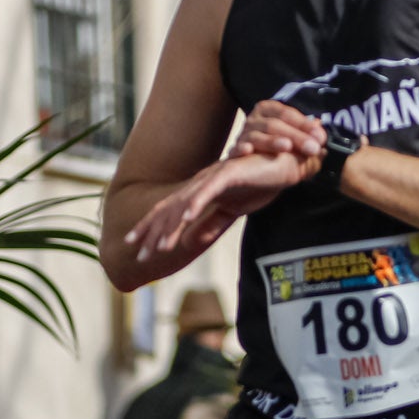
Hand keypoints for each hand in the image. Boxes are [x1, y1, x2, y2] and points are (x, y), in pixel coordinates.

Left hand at [125, 148, 307, 271]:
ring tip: (161, 247)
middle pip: (169, 209)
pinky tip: (186, 218)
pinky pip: (209, 190)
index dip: (149, 228)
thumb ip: (211, 224)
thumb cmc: (259, 184)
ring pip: (185, 203)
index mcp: (199, 192)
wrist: (284, 164)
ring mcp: (213, 178)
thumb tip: (191, 242)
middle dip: (152, 232)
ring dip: (172, 226)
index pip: (168, 212)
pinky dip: (197, 204)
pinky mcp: (229, 174)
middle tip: (139, 255)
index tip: (135, 246)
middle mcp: (200, 184)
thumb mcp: (232, 210)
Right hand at [232, 100, 327, 170]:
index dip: (304, 125)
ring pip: (257, 136)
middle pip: (274, 125)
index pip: (287, 114)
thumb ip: (306, 134)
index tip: (320, 136)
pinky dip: (242, 149)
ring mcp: (243, 134)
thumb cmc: (276, 152)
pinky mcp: (233, 151)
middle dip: (296, 136)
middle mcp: (254, 119)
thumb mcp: (294, 141)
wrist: (252, 173)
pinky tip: (249, 151)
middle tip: (313, 148)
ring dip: (272, 142)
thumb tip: (320, 128)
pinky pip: (236, 148)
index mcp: (269, 110)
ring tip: (287, 147)